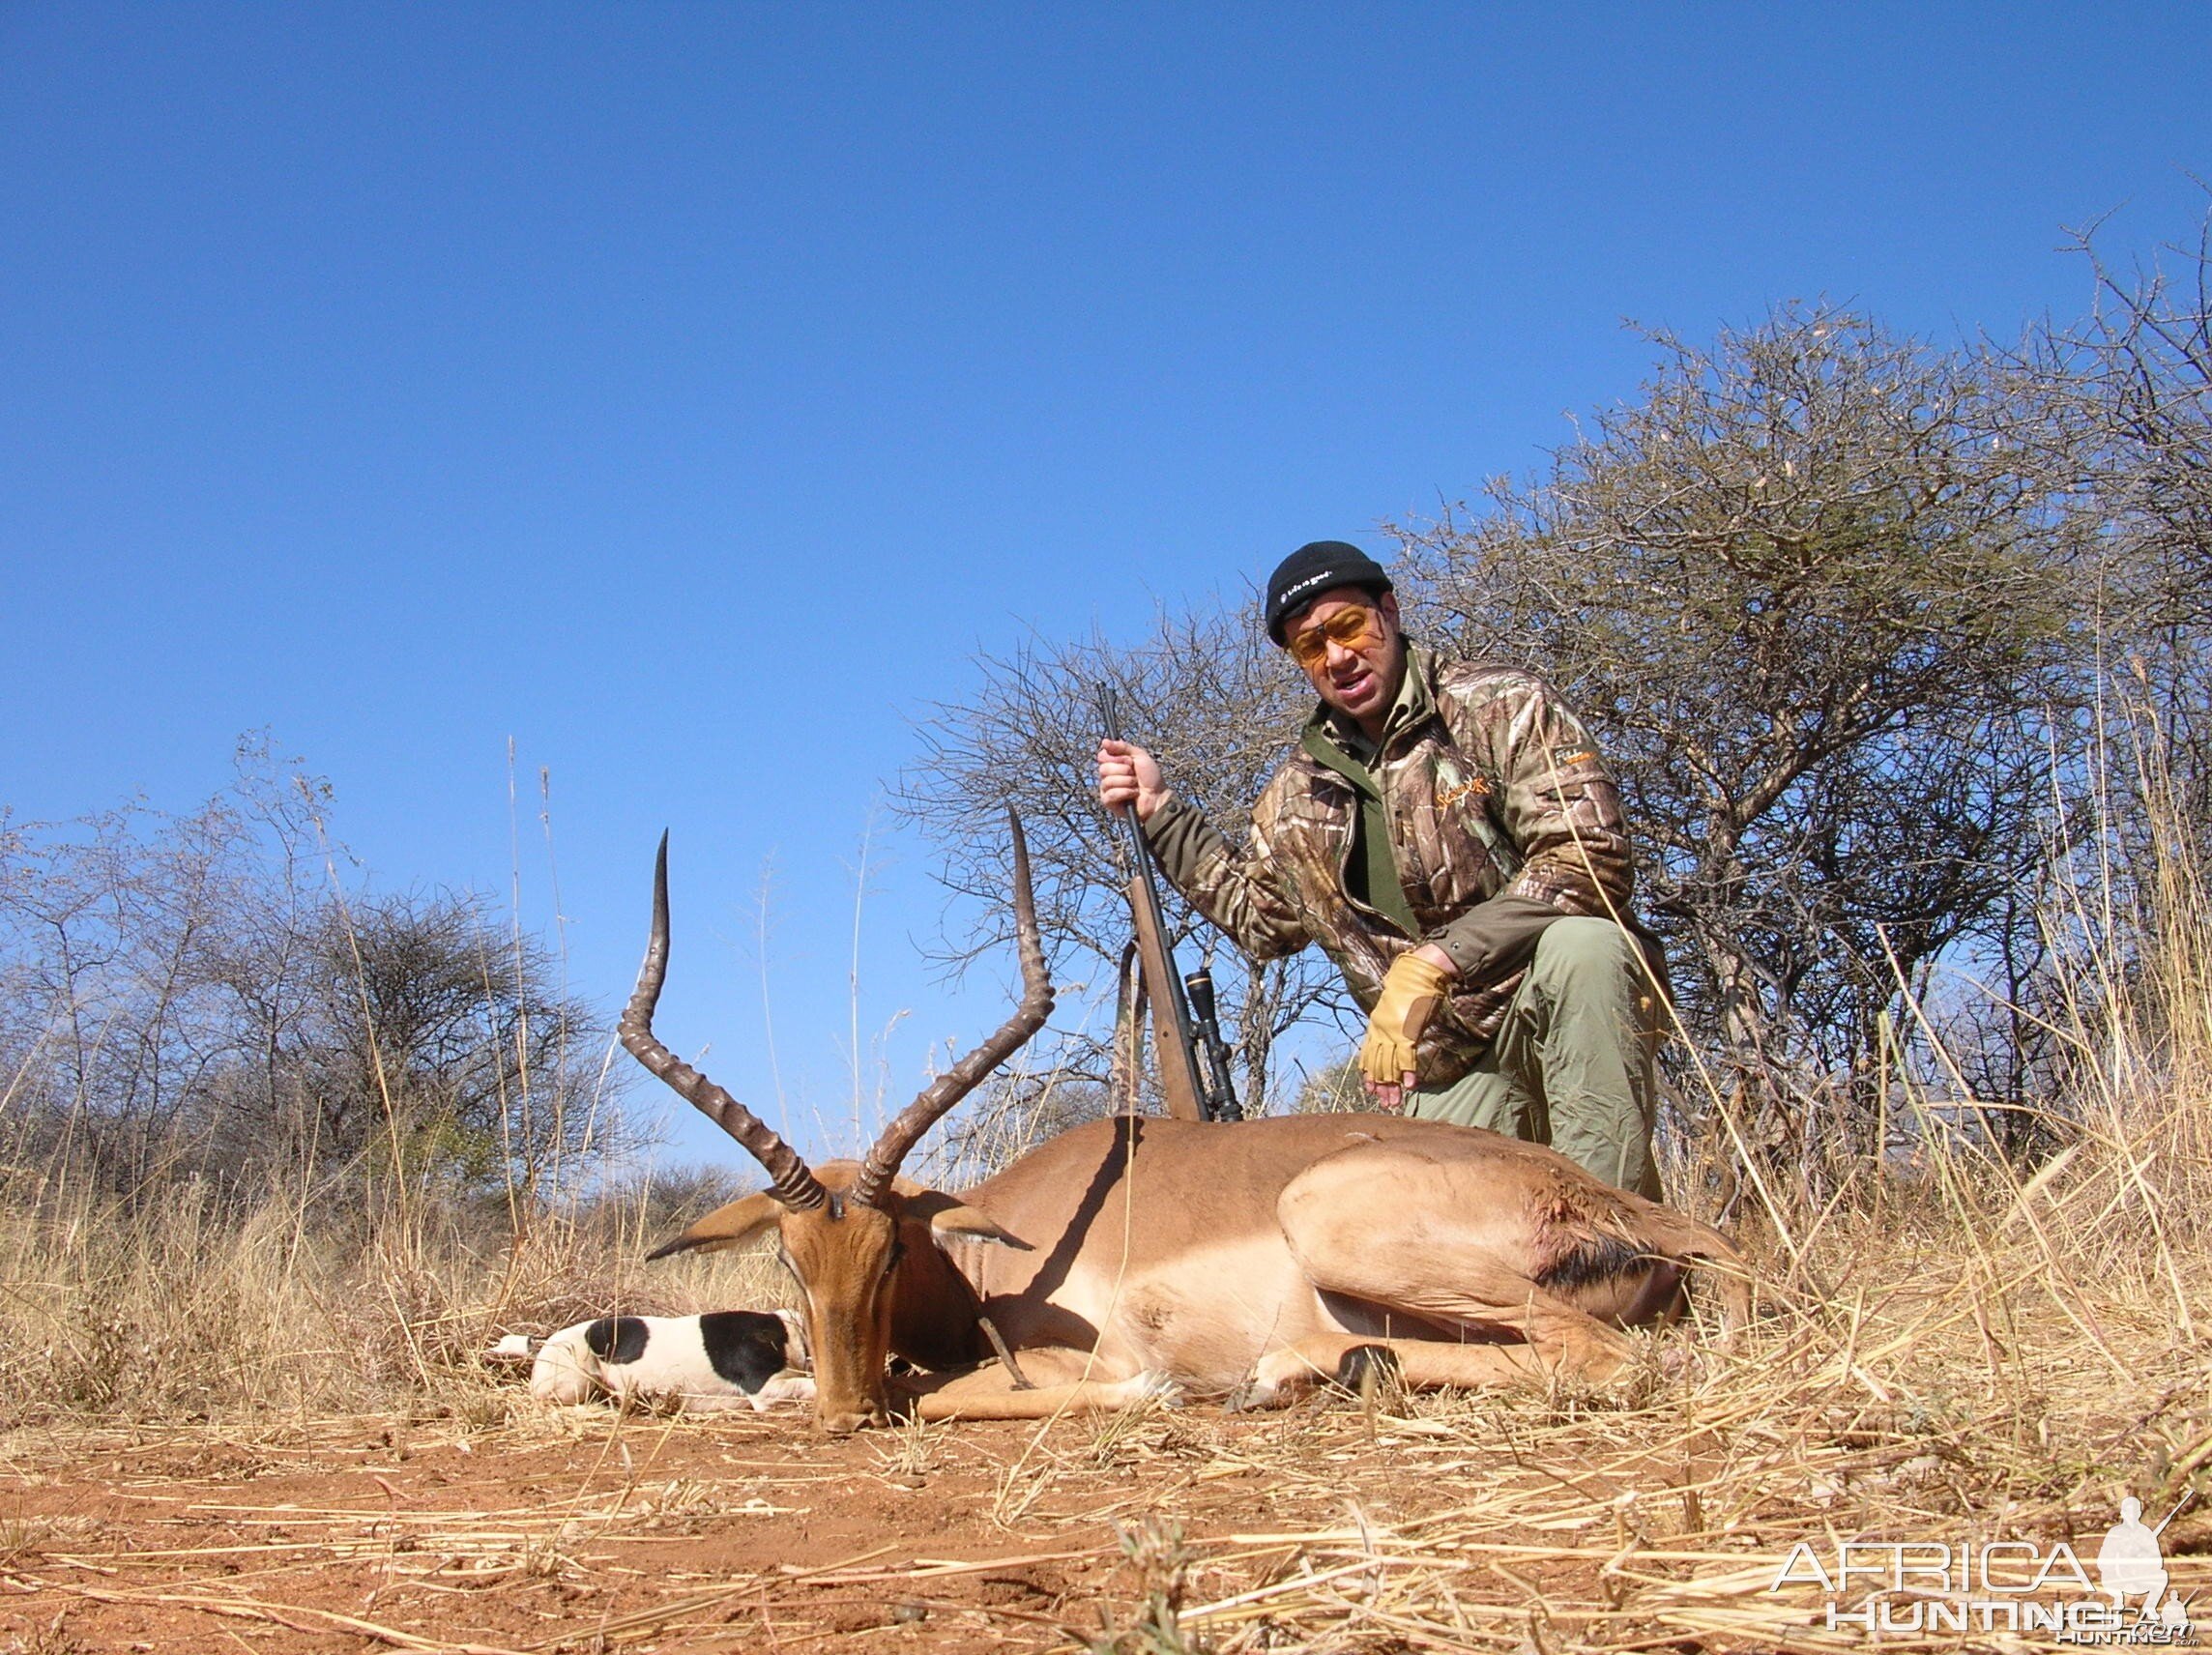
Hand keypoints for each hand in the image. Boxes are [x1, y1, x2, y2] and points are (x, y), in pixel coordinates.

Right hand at [1096, 739, 1168, 822]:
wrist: (1158, 796)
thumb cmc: (1151, 777)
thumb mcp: (1139, 756)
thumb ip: (1122, 747)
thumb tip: (1104, 741)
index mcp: (1113, 763)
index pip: (1102, 756)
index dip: (1115, 757)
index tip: (1129, 760)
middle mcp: (1108, 775)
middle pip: (1103, 768)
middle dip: (1123, 770)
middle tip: (1134, 773)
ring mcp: (1107, 789)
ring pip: (1107, 781)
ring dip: (1127, 781)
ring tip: (1136, 784)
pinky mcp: (1108, 802)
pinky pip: (1110, 795)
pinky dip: (1125, 793)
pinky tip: (1133, 794)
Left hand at [1359, 947, 1454, 1110]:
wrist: (1420, 970)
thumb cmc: (1409, 983)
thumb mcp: (1395, 1003)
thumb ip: (1391, 1017)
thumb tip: (1395, 1026)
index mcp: (1376, 1023)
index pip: (1368, 1053)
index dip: (1370, 1073)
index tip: (1370, 1088)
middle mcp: (1381, 1029)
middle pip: (1378, 1063)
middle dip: (1381, 1085)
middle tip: (1384, 1103)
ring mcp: (1394, 1031)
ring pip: (1390, 1065)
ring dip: (1393, 1086)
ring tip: (1394, 1102)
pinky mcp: (1409, 1030)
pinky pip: (1407, 1057)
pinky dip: (1408, 1073)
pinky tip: (1409, 1087)